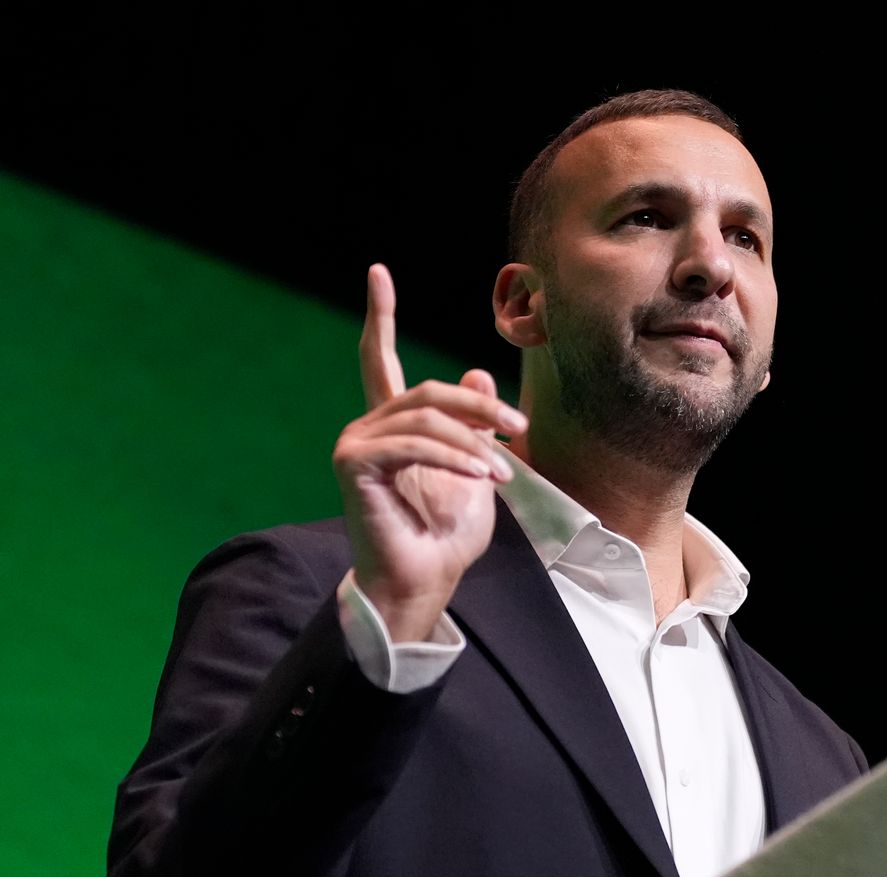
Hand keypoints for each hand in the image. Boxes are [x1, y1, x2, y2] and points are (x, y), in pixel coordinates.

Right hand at [333, 265, 526, 640]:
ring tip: (502, 473)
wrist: (424, 581)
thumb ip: (475, 426)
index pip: (380, 360)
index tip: (377, 273)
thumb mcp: (476, 471)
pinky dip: (453, 458)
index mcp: (393, 425)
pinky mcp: (354, 466)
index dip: (379, 316)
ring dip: (474, 443)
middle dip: (480, 407)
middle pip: (427, 391)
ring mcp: (355, 445)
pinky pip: (413, 445)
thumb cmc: (447, 536)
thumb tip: (477, 372)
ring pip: (425, 418)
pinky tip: (481, 476)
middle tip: (520, 429)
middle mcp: (368, 427)